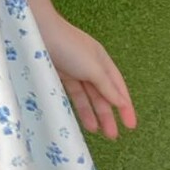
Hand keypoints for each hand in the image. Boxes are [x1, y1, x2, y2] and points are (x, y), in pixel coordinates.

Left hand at [33, 8, 137, 139]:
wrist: (37, 33)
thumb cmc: (69, 48)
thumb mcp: (93, 68)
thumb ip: (107, 87)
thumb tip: (122, 102)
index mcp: (102, 61)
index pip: (118, 86)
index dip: (125, 106)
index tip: (131, 125)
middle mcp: (90, 66)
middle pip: (103, 94)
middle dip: (109, 114)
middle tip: (113, 136)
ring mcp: (74, 70)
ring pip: (88, 96)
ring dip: (94, 114)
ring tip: (100, 133)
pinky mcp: (59, 75)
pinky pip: (73, 95)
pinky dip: (79, 107)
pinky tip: (83, 120)